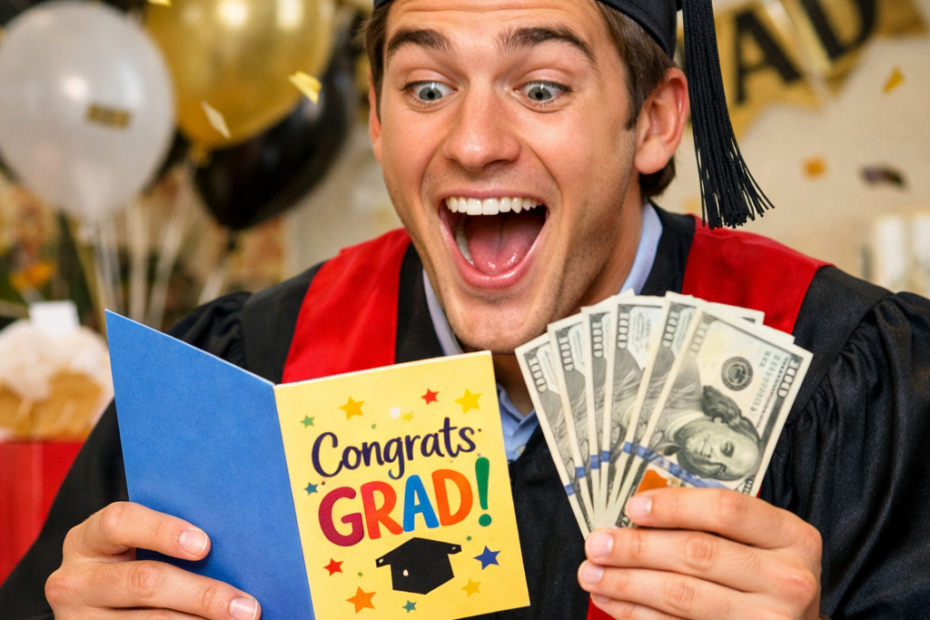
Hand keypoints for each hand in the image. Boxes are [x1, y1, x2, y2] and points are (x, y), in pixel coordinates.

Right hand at [46, 502, 261, 619]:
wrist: (94, 604)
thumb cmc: (131, 562)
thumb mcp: (135, 545)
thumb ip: (171, 540)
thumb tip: (237, 545)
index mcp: (87, 540)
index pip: (119, 522)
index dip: (163, 531)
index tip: (205, 545)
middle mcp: (74, 581)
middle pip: (145, 582)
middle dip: (203, 595)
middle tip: (247, 607)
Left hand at [577, 488, 821, 619]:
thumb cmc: (768, 576)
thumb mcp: (761, 542)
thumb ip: (711, 524)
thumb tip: (637, 517)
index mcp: (792, 537)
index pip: (727, 510)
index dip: (674, 506)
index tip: (633, 507)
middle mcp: (788, 579)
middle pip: (697, 554)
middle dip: (637, 548)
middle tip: (597, 544)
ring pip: (683, 595)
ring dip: (627, 583)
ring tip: (593, 573)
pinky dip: (639, 613)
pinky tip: (614, 602)